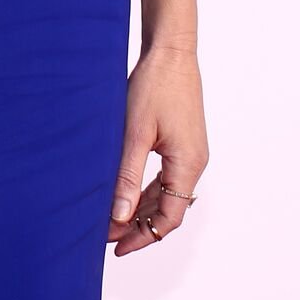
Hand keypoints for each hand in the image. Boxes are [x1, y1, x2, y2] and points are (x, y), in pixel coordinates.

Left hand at [108, 44, 207, 256]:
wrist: (171, 52)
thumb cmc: (154, 86)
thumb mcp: (135, 134)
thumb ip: (127, 176)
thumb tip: (120, 215)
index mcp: (188, 165)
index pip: (168, 218)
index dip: (142, 236)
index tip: (116, 247)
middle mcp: (194, 163)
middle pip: (168, 210)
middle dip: (137, 225)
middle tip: (105, 235)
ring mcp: (190, 153)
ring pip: (166, 194)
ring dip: (140, 208)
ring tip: (110, 219)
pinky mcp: (182, 142)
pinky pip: (166, 177)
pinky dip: (145, 189)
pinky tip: (125, 192)